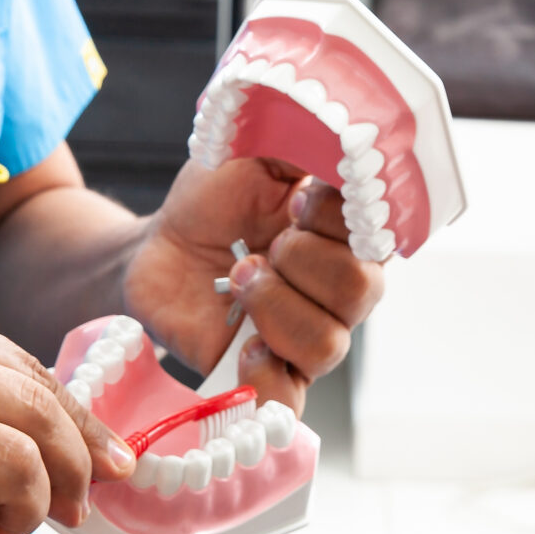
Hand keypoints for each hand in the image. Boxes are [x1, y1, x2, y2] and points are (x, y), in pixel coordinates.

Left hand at [124, 157, 386, 410]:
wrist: (155, 251)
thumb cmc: (210, 201)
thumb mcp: (252, 148)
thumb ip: (302, 139)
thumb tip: (342, 131)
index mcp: (348, 232)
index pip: (379, 233)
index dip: (337, 218)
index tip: (295, 200)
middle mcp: (342, 288)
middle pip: (363, 290)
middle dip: (301, 260)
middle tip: (259, 244)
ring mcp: (309, 335)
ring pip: (328, 344)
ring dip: (273, 306)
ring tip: (237, 281)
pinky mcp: (271, 375)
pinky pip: (292, 402)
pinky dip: (267, 377)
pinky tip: (245, 346)